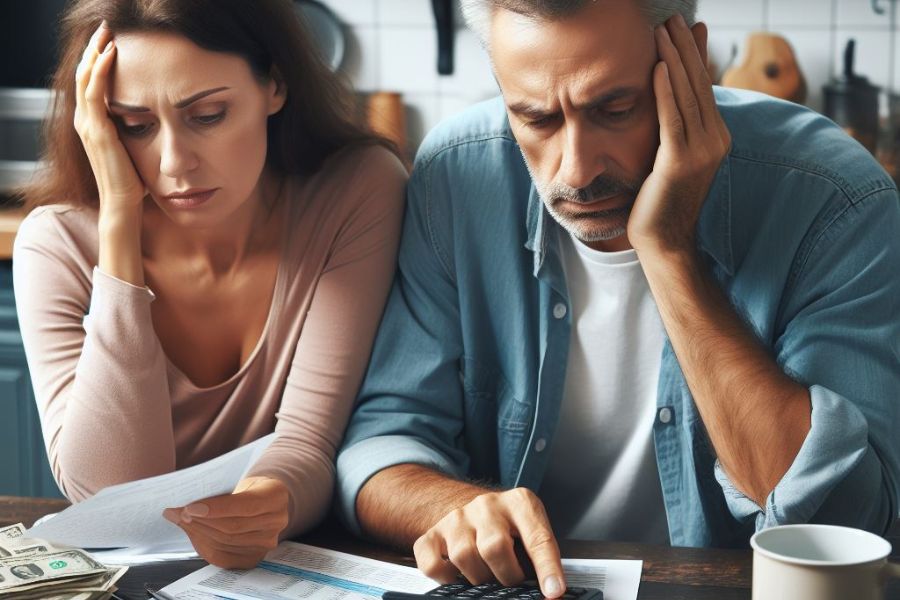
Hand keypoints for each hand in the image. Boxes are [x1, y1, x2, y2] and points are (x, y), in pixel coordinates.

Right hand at [74, 21, 145, 213]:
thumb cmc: (132, 179)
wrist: (124, 202)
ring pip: (85, 78)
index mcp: (91, 123)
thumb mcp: (132, 146)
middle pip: (83, 74)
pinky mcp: (97, 130)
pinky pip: (95, 92)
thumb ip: (134, 128)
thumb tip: (151, 115)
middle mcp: (85, 121)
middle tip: (104, 28)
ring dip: (96, 53)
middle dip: (93, 49)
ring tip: (106, 34)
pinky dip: (102, 70)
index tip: (110, 41)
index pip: (89, 83)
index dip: (96, 60)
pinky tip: (112, 54)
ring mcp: (88, 125)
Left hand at [163, 476, 290, 568]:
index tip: (189, 508)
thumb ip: (220, 489)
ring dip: (198, 532)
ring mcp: (266, 543)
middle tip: (178, 513)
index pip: (245, 505)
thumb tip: (185, 504)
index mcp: (276, 496)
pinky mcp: (254, 557)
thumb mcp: (242, 479)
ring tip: (180, 521)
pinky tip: (193, 534)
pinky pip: (223, 557)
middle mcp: (276, 522)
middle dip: (201, 521)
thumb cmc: (249, 488)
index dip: (216, 508)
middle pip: (233, 527)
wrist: (267, 503)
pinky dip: (203, 546)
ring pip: (225, 542)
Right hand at [413, 488, 565, 597]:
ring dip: (478, 578)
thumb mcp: (532, 531)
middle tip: (511, 580)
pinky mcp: (433, 533)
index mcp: (520, 503)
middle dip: (507, 575)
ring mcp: (457, 517)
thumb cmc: (511, 528)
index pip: (536, 537)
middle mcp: (487, 505)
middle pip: (494, 547)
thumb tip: (550, 592)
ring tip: (488, 575)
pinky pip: (432, 563)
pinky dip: (444, 578)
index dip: (546, 568)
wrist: (478, 510)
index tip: (553, 592)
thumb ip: (540, 556)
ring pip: (463, 556)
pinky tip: (458, 575)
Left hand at [627, 15, 730, 254]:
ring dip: (674, 59)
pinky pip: (672, 118)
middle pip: (698, 83)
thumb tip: (669, 96)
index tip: (686, 25)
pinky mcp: (680, 162)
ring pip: (687, 95)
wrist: (664, 241)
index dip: (694, 53)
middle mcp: (715, 139)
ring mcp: (701, 151)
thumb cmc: (661, 198)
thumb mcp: (670, 153)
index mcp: (715, 135)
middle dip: (684, 47)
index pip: (703, 85)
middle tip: (672, 17)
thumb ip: (674, 124)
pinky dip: (665, 91)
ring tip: (664, 30)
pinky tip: (656, 67)